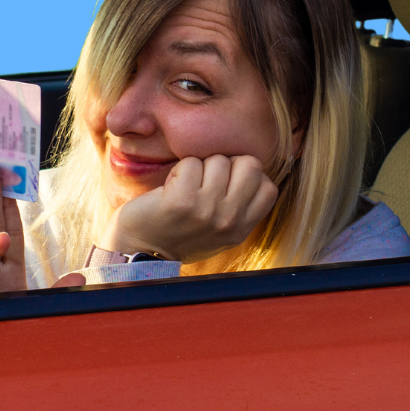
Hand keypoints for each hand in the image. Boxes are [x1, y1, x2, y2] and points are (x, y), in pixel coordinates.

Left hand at [98, 154, 277, 263]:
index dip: (248, 176)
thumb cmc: (180, 232)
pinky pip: (191, 162)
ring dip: (199, 166)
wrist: (140, 250)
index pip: (269, 186)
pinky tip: (170, 188)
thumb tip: (252, 166)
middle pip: (249, 164)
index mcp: (241, 228)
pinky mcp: (181, 201)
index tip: (226, 184)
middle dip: (226, 164)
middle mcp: (229, 221)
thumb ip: (240, 206)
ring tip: (185, 186)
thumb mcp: (220, 230)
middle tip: (205, 181)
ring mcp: (206, 211)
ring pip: (218, 159)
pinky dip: (178, 169)